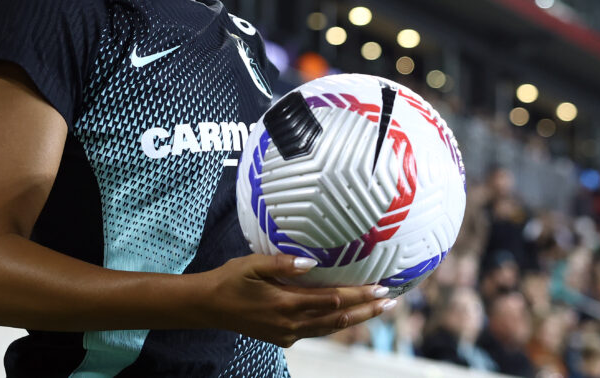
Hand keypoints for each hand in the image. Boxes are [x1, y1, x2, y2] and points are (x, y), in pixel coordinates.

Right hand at [202, 254, 395, 347]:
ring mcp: (287, 333)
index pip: (332, 299)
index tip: (380, 287)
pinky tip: (349, 317)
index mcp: (284, 303)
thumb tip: (311, 263)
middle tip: (391, 301)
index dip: (359, 294)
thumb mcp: (253, 264)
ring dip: (356, 320)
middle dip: (366, 310)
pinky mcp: (283, 337)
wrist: (208, 306)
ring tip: (378, 310)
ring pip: (330, 329)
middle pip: (338, 318)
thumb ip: (282, 263)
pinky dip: (337, 324)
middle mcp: (290, 323)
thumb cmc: (231, 279)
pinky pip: (317, 331)